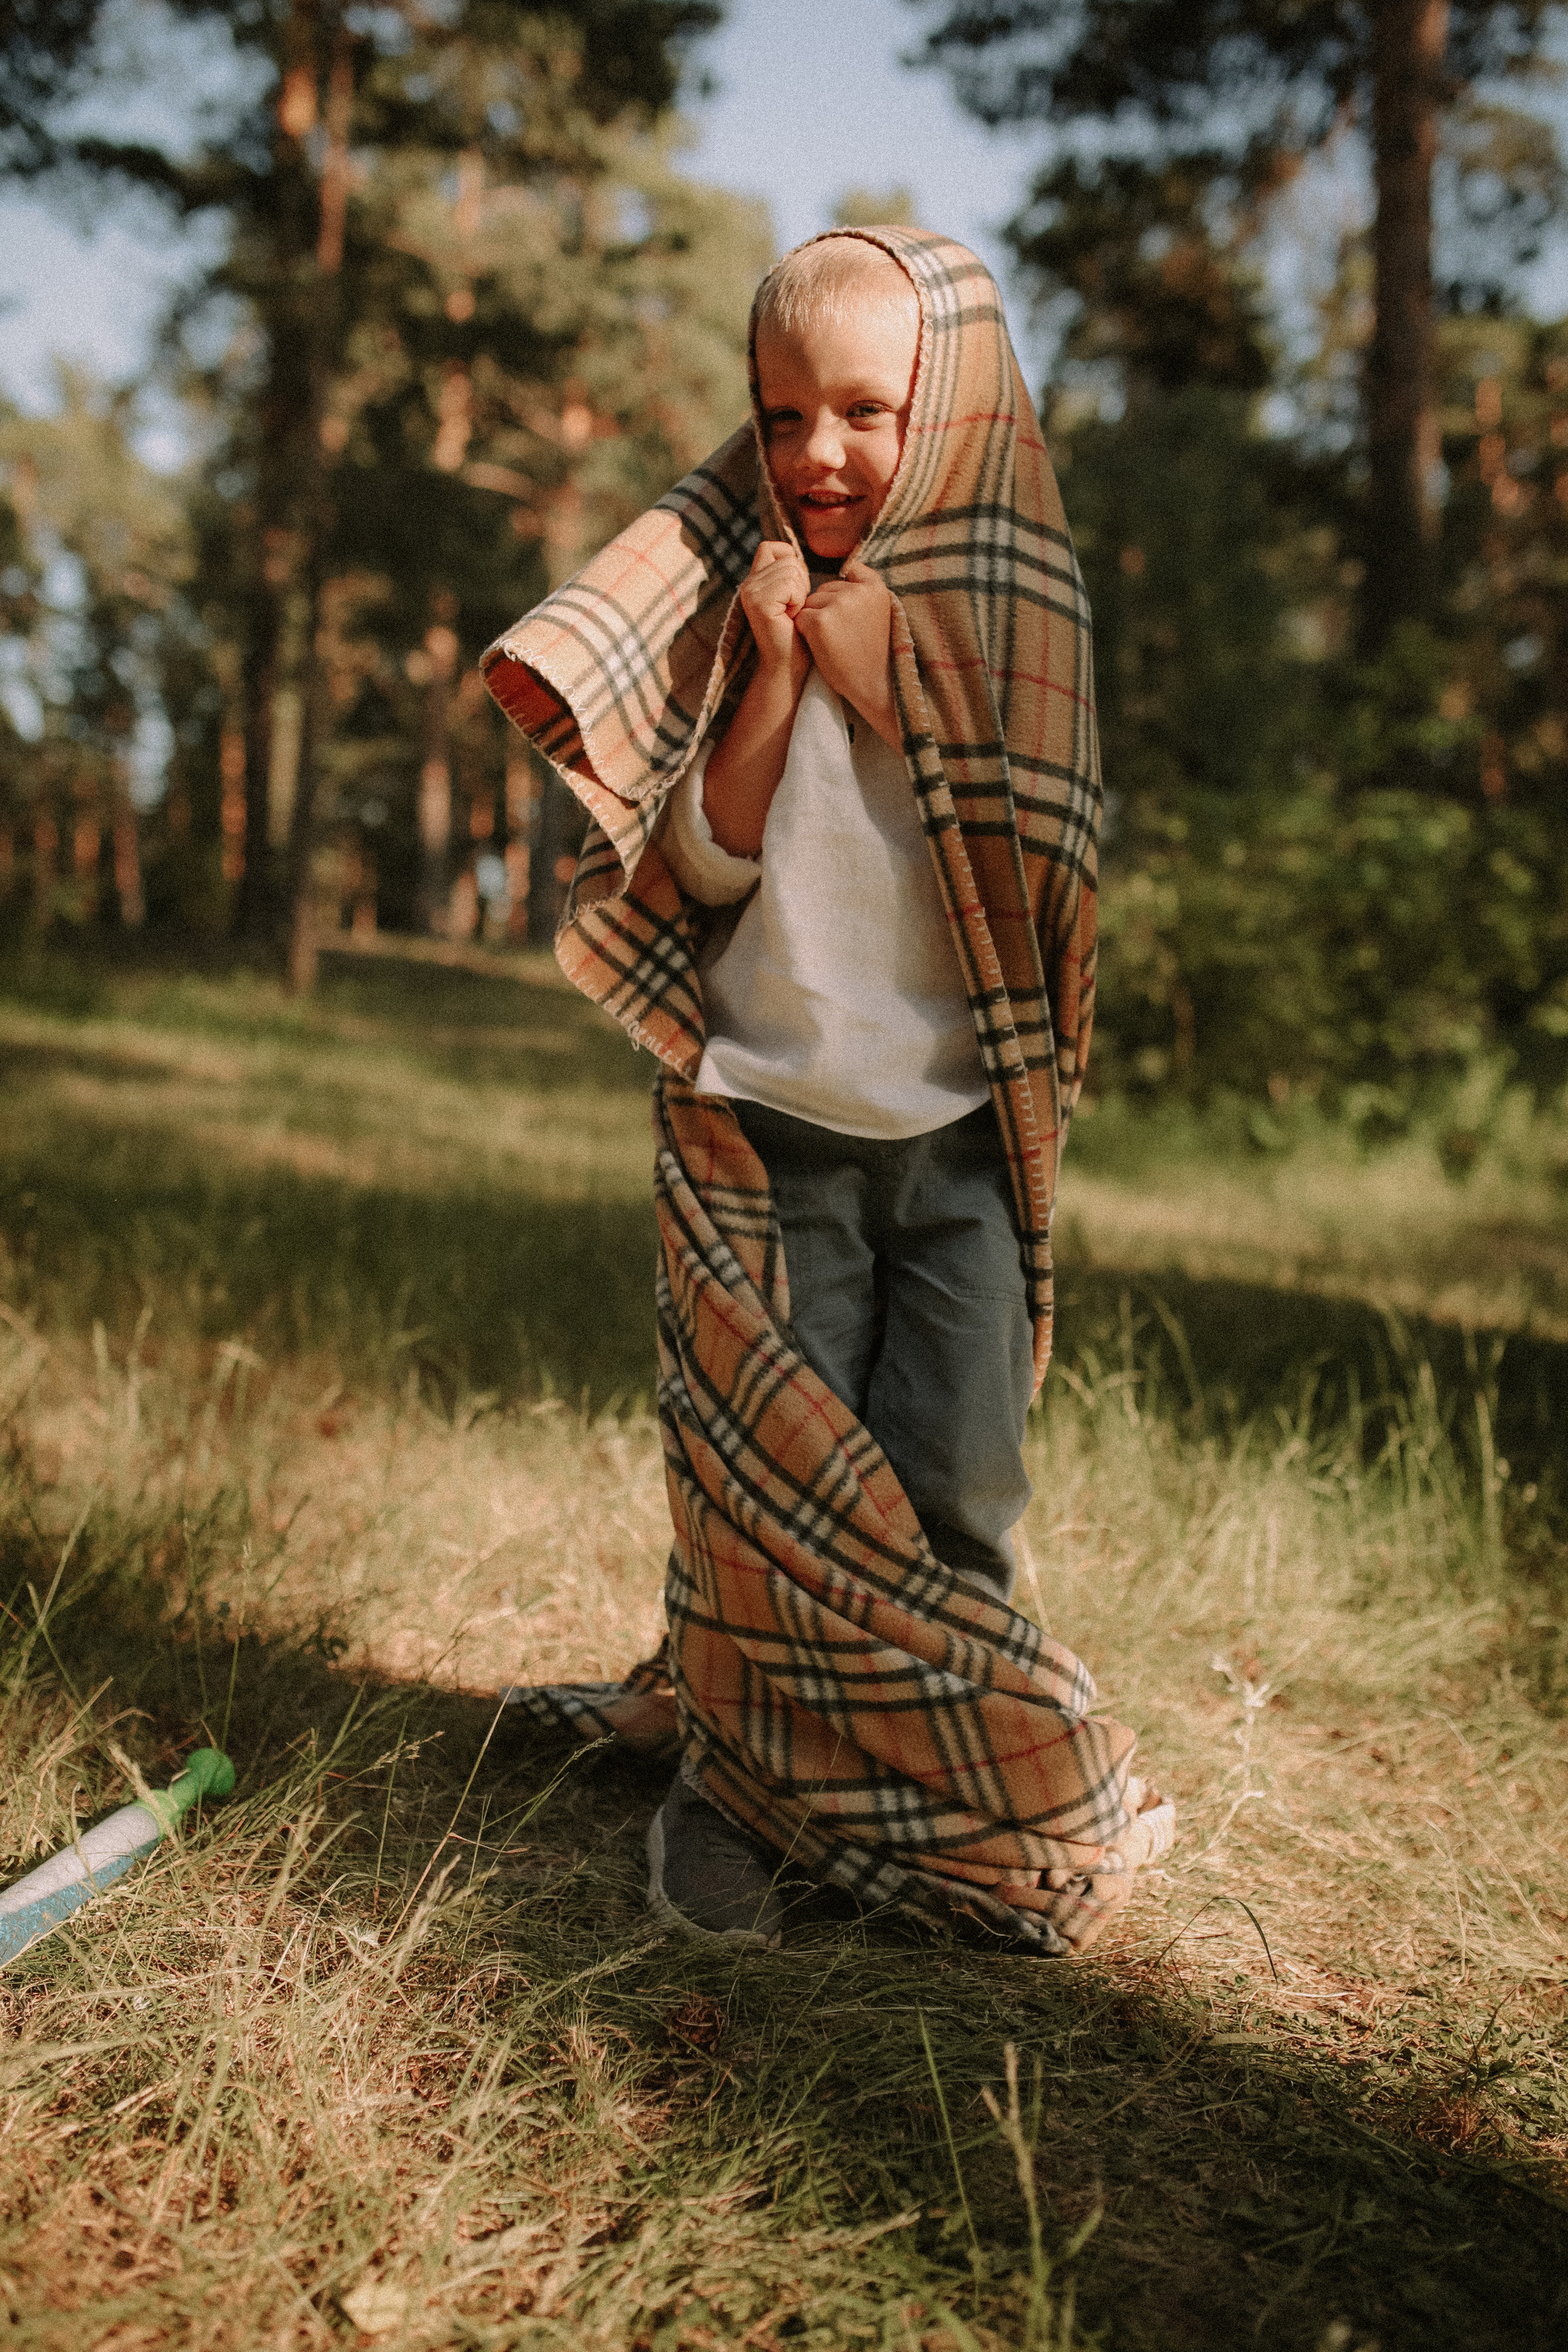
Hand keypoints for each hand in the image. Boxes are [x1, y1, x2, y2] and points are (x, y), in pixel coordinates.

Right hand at [740, 538, 810, 673]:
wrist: (787, 667)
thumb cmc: (796, 635)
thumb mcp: (792, 598)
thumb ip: (787, 575)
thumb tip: (796, 555)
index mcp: (754, 581)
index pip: (773, 548)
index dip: (790, 560)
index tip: (794, 591)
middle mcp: (748, 584)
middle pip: (788, 558)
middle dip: (801, 583)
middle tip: (793, 610)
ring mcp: (750, 592)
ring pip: (791, 569)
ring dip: (800, 593)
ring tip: (791, 615)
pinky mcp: (758, 603)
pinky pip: (790, 584)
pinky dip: (798, 601)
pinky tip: (790, 618)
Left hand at [793, 558, 899, 745]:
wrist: (873, 684)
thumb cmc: (871, 651)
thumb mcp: (879, 612)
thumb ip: (864, 590)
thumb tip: (847, 568)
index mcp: (875, 587)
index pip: (851, 572)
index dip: (844, 595)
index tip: (854, 618)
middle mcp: (858, 590)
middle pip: (825, 589)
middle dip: (827, 609)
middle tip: (844, 635)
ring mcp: (839, 604)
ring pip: (811, 602)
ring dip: (815, 620)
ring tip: (835, 641)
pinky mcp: (820, 620)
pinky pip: (801, 617)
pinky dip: (806, 633)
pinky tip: (823, 647)